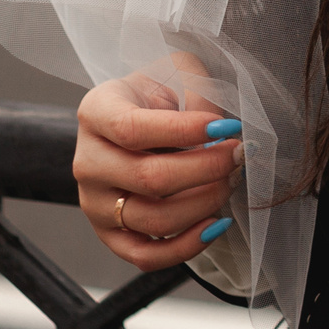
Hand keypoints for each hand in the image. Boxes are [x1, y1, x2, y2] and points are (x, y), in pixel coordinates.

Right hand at [73, 53, 243, 271]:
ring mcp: (95, 203)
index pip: (132, 129)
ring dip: (206, 202)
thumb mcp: (177, 71)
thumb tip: (221, 130)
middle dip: (208, 168)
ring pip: (154, 219)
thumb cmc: (160, 92)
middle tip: (240, 153)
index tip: (227, 126)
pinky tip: (217, 222)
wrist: (137, 117)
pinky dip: (187, 246)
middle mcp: (88, 161)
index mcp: (96, 112)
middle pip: (149, 178)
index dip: (184, 131)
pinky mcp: (110, 234)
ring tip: (232, 179)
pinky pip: (146, 256)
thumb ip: (197, 92)